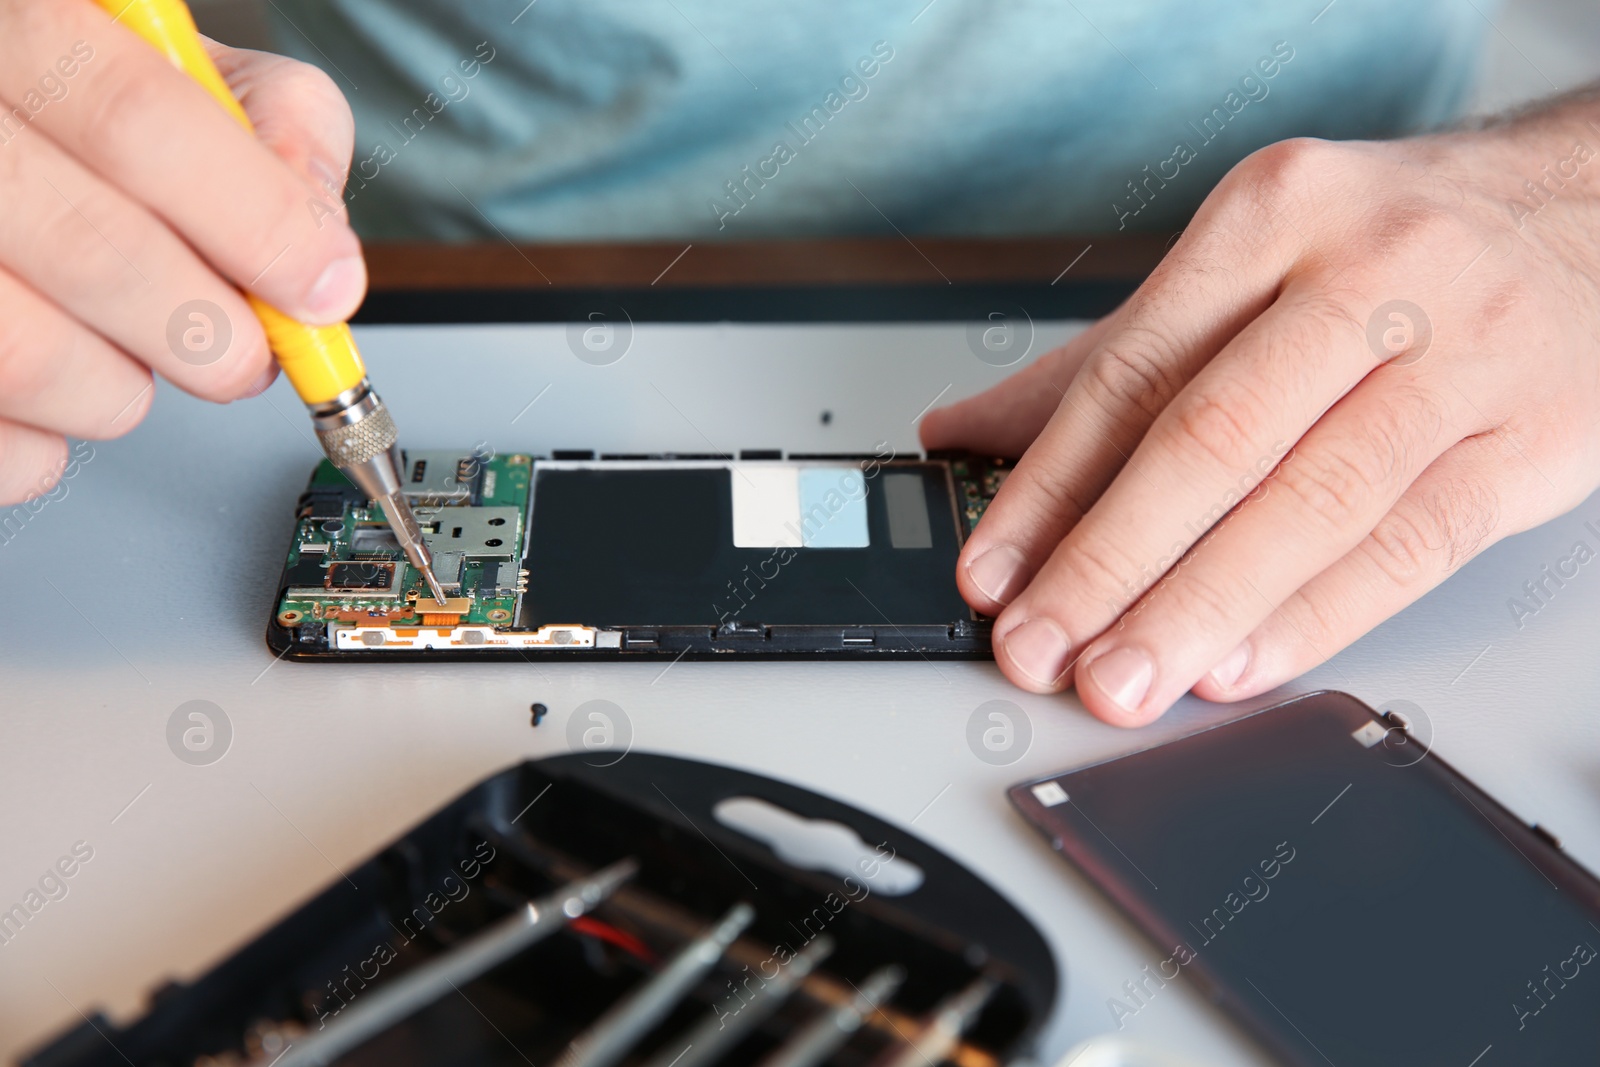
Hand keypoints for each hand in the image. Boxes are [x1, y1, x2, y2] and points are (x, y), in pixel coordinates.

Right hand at [0, 3, 360, 504]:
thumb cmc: (75, 100)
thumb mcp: (179, 63)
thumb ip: (272, 121)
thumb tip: (321, 235)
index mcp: (19, 28)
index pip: (137, 122)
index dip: (258, 223)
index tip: (321, 287)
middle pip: (93, 252)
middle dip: (216, 333)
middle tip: (245, 353)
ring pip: (31, 357)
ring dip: (123, 389)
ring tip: (128, 352)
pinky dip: (48, 443)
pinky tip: (63, 384)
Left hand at [923, 92, 1599, 725]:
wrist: (1595, 213)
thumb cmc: (1398, 244)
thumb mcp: (1252, 261)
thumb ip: (1114, 356)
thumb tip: (966, 433)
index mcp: (1274, 213)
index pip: (1131, 371)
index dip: (1046, 487)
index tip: (992, 573)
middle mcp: (1369, 273)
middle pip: (1211, 440)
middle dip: (1106, 563)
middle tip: (1038, 649)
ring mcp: (1463, 356)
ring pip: (1308, 505)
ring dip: (1196, 610)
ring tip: (1121, 680)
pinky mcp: (1531, 441)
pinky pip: (1408, 547)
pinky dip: (1311, 619)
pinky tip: (1235, 664)